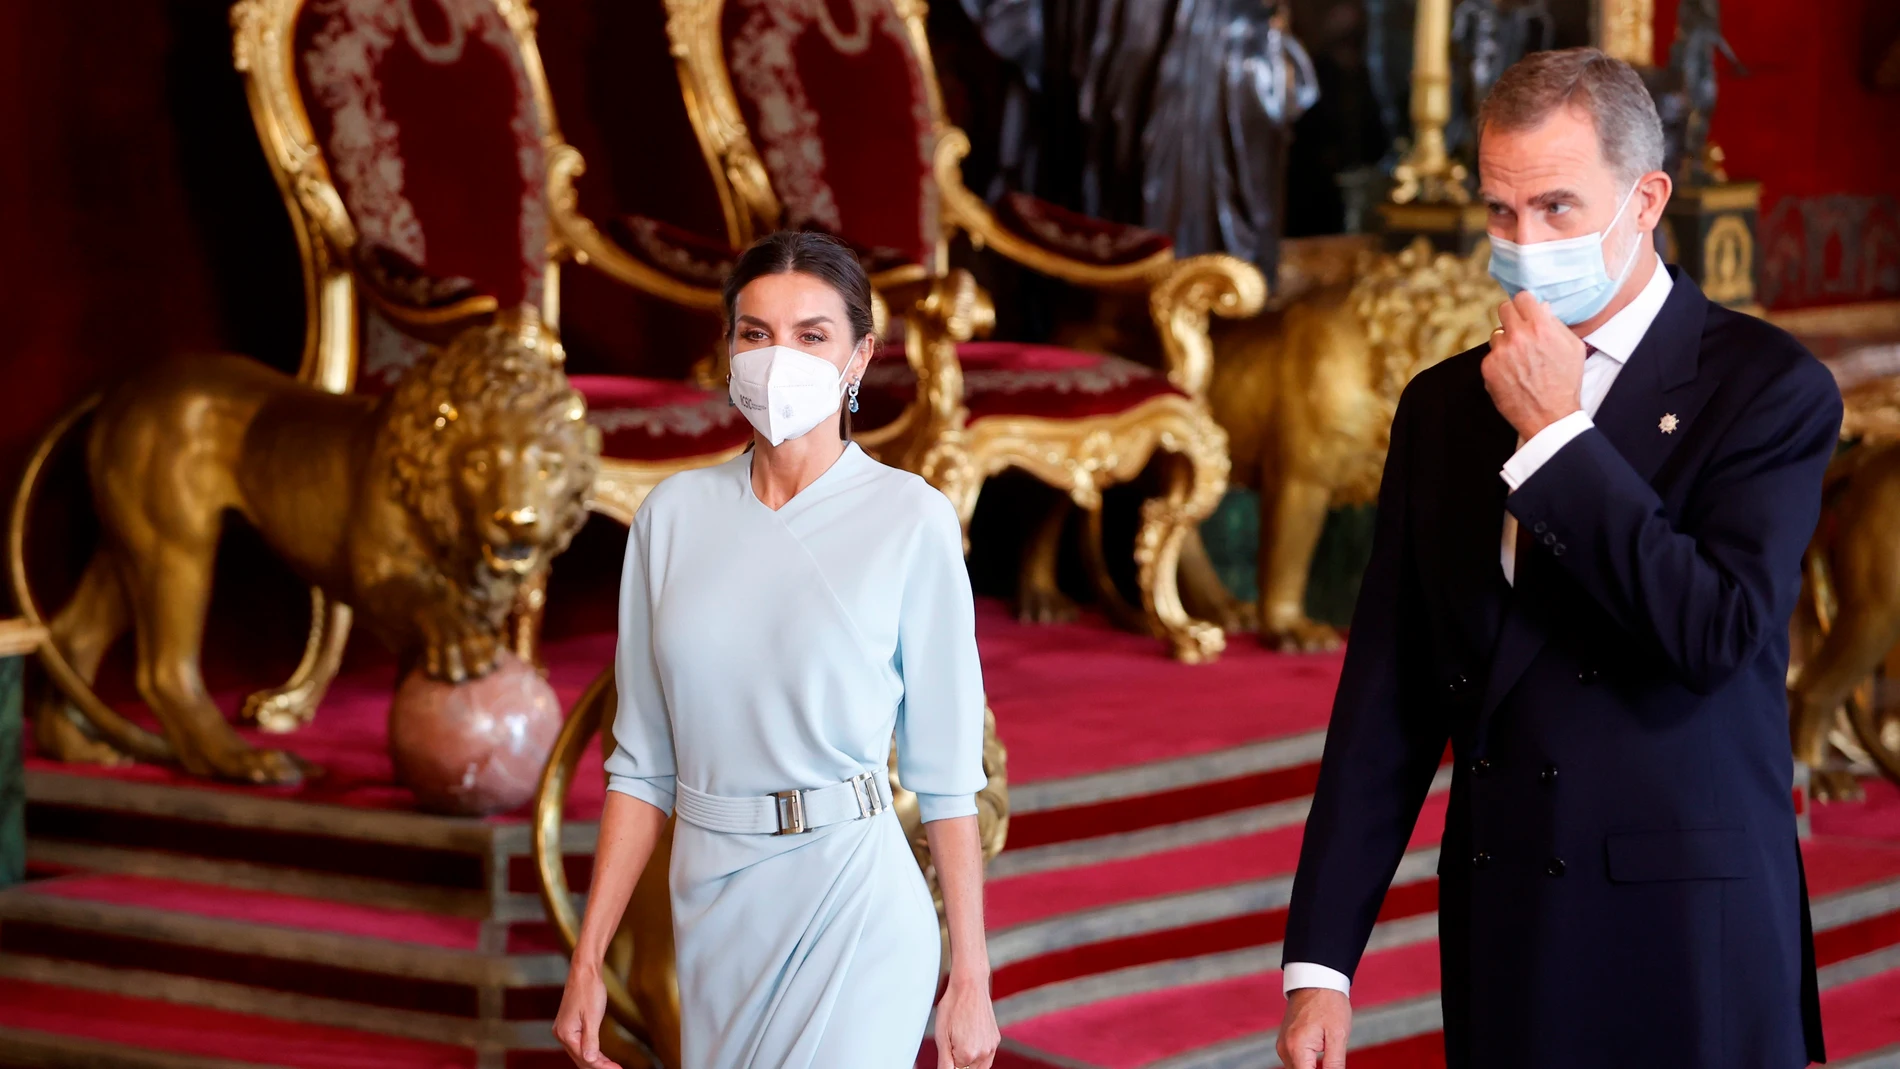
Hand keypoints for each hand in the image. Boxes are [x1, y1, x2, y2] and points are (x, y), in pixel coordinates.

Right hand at [553, 962, 622, 1068]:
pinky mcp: (570, 1026)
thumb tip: (590, 1060)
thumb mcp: (592, 1017)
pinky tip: (602, 1057)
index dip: (601, 1066)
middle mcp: (561, 1034)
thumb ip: (591, 1040)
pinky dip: (591, 1052)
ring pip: (580, 1053)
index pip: (584, 1057)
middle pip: (580, 1058)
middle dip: (599, 1066)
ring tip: (612, 1066)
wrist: (584, 971)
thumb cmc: (589, 990)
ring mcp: (564, 1030)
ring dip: (595, 1061)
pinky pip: (580, 1045)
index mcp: (566, 1033)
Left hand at [935, 972, 999, 1068]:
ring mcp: (991, 1047)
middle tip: (952, 1043)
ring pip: (979, 1067)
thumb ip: (944, 1062)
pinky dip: (978, 1055)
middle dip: (959, 1064)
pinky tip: (969, 1040)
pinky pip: (987, 1057)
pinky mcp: (995, 1039)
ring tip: (960, 1042)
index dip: (948, 1063)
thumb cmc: (953, 1006)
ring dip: (969, 1063)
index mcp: (967, 1054)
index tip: (948, 1050)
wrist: (970, 985)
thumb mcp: (941, 1035)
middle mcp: (983, 1053)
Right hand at [1277, 987, 1350, 1068]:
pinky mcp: (1285, 1041)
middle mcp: (1284, 1048)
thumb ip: (1334, 1064)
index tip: (1332, 1067)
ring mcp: (1282, 1044)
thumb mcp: (1338, 1035)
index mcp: (1297, 1048)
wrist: (1316, 980)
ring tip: (1327, 1054)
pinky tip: (1319, 1055)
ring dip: (1310, 1068)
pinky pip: (1295, 1061)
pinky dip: (1306, 1063)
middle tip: (1332, 1062)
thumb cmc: (1329, 1003)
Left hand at [1482, 291, 1586, 439]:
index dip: (1525, 304)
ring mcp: (1500, 352)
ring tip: (1520, 360)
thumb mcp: (1572, 347)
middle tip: (1519, 331)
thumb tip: (1540, 307)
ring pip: (1496, 334)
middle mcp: (1518, 336)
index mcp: (1540, 327)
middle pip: (1503, 309)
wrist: (1550, 416)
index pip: (1522, 297)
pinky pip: (1491, 356)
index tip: (1525, 311)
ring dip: (1505, 343)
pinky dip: (1499, 363)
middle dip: (1512, 318)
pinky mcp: (1488, 368)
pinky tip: (1513, 375)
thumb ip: (1555, 324)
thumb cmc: (1565, 382)